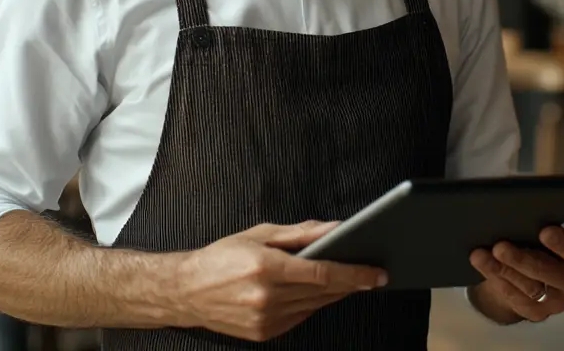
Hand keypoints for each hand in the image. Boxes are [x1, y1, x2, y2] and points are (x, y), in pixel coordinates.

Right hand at [177, 221, 386, 340]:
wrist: (186, 292)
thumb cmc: (222, 257)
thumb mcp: (260, 234)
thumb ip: (301, 233)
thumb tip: (335, 228)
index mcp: (267, 268)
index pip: (323, 273)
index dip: (355, 274)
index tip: (377, 273)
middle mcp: (268, 297)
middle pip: (324, 292)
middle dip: (352, 283)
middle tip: (374, 274)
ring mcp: (266, 320)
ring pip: (315, 306)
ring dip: (335, 294)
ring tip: (352, 280)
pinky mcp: (264, 333)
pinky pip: (300, 317)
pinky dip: (313, 305)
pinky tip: (320, 293)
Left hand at [468, 226, 563, 323]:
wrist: (528, 277)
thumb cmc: (535, 248)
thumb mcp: (539, 236)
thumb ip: (533, 230)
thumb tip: (510, 222)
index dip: (560, 242)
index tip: (544, 232)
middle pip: (546, 271)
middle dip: (520, 259)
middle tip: (499, 247)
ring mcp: (555, 299)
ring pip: (528, 287)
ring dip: (502, 271)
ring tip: (481, 257)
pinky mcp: (538, 312)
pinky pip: (515, 298)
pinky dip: (497, 280)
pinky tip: (485, 268)